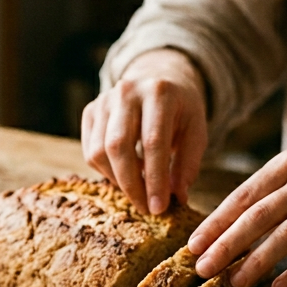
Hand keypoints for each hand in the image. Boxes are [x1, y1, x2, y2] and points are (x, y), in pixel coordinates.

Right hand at [81, 49, 207, 213]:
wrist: (158, 78)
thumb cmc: (181, 110)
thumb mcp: (196, 131)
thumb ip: (187, 164)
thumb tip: (177, 197)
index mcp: (159, 92)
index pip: (153, 141)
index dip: (155, 179)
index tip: (159, 208)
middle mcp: (127, 92)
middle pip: (118, 146)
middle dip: (131, 185)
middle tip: (145, 208)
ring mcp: (104, 100)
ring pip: (99, 151)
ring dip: (118, 180)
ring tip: (139, 190)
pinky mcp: (90, 110)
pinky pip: (90, 151)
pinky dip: (106, 171)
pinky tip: (125, 173)